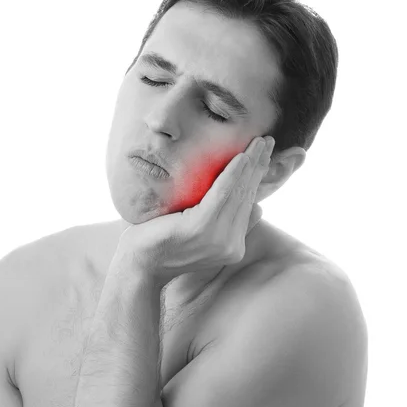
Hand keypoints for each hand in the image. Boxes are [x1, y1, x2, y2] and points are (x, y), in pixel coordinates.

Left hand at [115, 136, 274, 285]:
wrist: (139, 265)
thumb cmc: (163, 244)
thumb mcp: (200, 234)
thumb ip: (227, 224)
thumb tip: (257, 209)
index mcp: (232, 247)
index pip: (249, 206)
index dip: (258, 179)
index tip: (265, 156)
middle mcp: (230, 246)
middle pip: (247, 197)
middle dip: (259, 166)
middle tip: (268, 141)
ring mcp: (217, 240)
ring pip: (237, 193)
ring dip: (251, 164)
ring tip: (259, 142)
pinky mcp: (200, 229)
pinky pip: (221, 194)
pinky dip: (233, 174)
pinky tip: (241, 157)